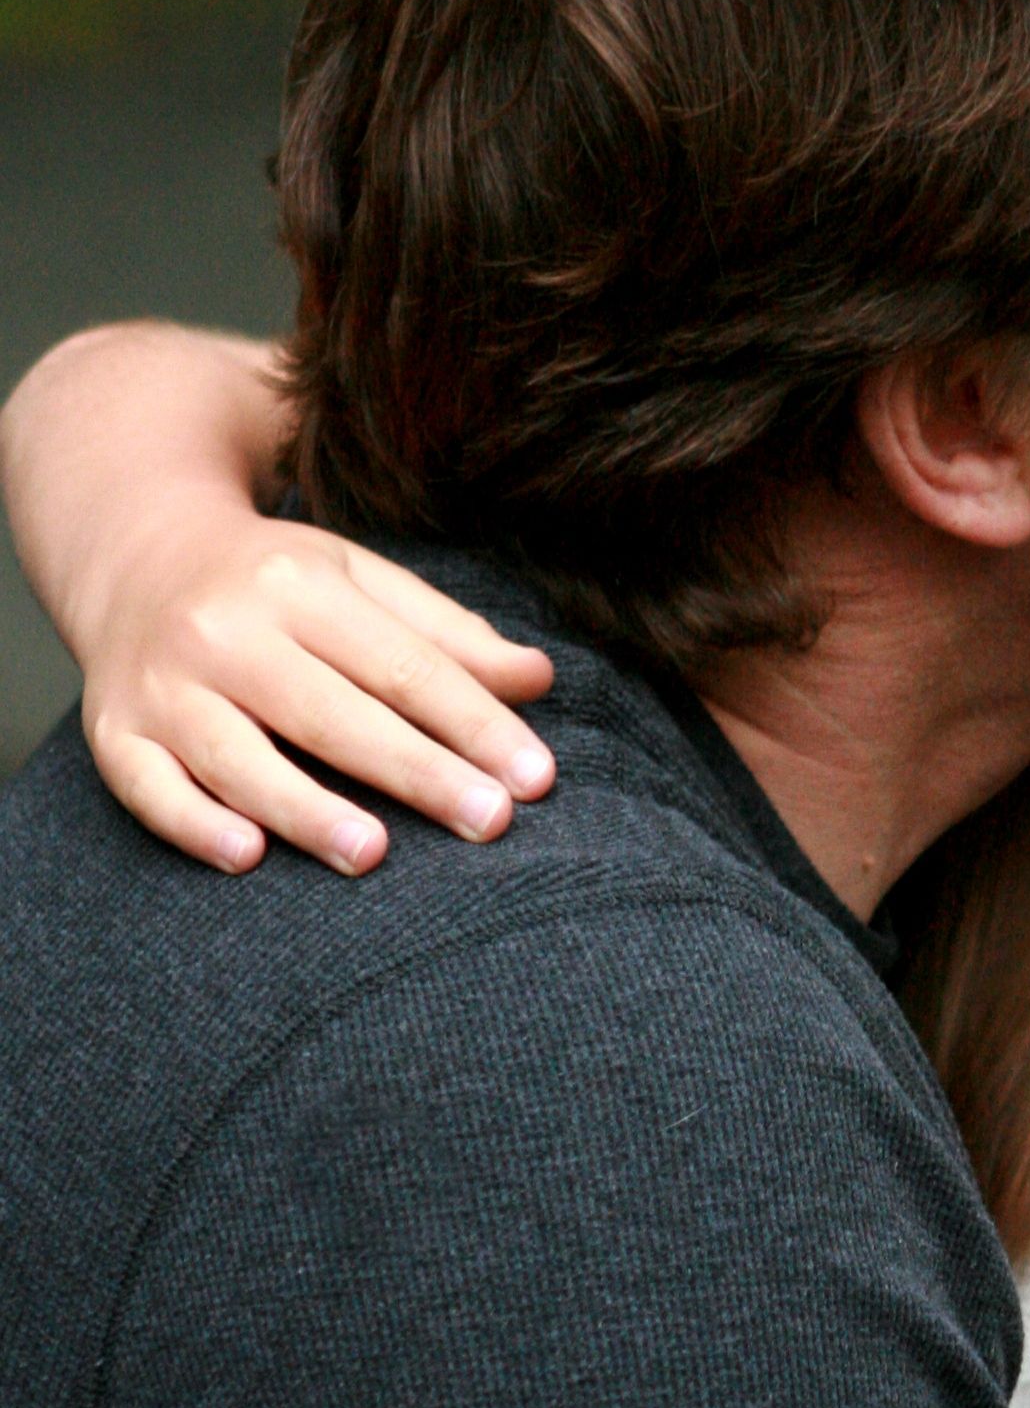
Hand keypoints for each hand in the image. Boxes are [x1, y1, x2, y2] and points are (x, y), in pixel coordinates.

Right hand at [80, 510, 556, 876]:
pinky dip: (192, 823)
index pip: (401, 664)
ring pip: (236, 754)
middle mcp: (225, 630)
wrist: (132, 550)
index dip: (472, 722)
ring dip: (303, 808)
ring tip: (373, 854)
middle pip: (330, 712)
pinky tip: (246, 857)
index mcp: (298, 586)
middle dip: (414, 770)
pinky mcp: (114, 731)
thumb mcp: (357, 579)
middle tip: (489, 822)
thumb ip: (446, 635)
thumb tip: (539, 679)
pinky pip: (148, 786)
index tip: (534, 777)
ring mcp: (165, 685)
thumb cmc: (270, 581)